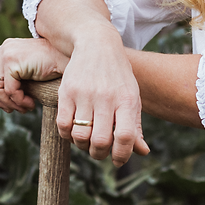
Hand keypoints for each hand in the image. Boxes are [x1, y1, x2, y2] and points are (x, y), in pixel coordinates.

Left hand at [0, 36, 65, 113]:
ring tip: (24, 108)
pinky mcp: (13, 62)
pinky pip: (8, 90)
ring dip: (9, 103)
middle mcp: (5, 48)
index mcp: (8, 47)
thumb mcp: (29, 69)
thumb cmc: (54, 66)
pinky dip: (18, 101)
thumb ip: (12, 76)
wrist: (70, 58)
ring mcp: (7, 53)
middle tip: (12, 110)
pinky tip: (30, 104)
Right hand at [55, 26, 149, 166]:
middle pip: (100, 141)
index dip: (122, 155)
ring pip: (79, 136)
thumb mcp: (132, 96)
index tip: (117, 160)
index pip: (125, 136)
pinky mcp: (66, 91)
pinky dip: (67, 135)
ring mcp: (84, 94)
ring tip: (86, 140)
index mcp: (126, 100)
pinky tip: (73, 130)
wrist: (97, 44)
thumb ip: (135, 125)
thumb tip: (142, 152)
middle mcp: (106, 97)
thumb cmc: (118, 76)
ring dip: (82, 146)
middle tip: (99, 151)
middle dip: (99, 154)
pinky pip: (62, 125)